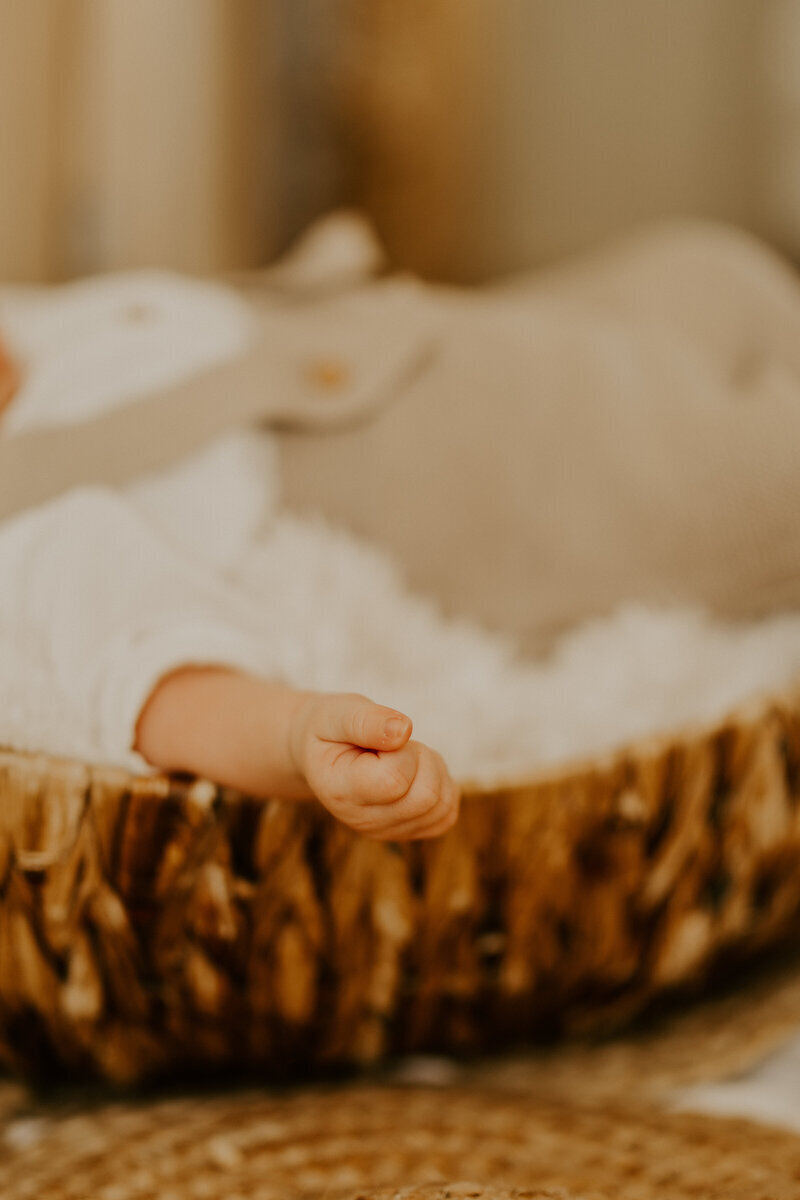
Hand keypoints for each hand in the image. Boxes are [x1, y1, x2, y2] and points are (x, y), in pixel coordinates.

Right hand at [289, 692, 459, 839]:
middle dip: (422, 758)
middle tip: (396, 744)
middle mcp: (362, 821)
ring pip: (440, 805)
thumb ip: (366, 720)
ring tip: (402, 756)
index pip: (395, 781)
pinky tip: (415, 772)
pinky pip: (446, 814)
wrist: (320, 754)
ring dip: (433, 769)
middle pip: (426, 797)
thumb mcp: (337, 713)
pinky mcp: (407, 832)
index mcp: (339, 792)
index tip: (380, 738)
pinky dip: (442, 786)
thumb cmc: (330, 729)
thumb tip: (404, 730)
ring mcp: (386, 831)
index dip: (401, 751)